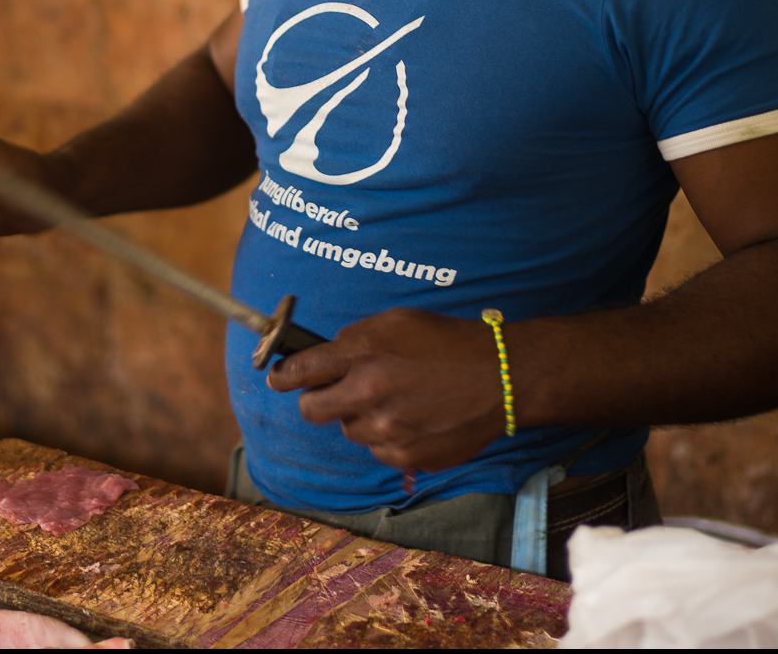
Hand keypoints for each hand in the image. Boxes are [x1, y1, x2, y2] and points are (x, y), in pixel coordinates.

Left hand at [266, 308, 505, 473]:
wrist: (500, 377)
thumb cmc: (449, 342)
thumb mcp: (398, 322)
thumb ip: (356, 339)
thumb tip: (327, 356)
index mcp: (364, 354)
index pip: (300, 370)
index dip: (282, 376)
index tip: (277, 379)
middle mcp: (369, 394)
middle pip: (311, 410)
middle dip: (317, 400)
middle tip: (333, 393)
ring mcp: (387, 430)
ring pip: (348, 430)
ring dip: (360, 417)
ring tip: (395, 400)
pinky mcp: (406, 456)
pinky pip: (379, 450)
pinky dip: (388, 437)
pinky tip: (413, 418)